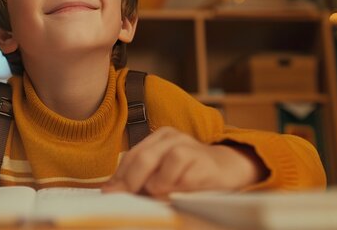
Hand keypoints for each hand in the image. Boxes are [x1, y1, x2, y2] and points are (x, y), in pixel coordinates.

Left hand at [101, 127, 266, 196]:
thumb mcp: (162, 171)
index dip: (119, 176)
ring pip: (163, 162)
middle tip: (124, 198)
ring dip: (156, 184)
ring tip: (158, 193)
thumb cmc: (189, 172)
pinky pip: (183, 177)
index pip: (132, 155)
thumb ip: (140, 178)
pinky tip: (177, 193)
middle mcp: (173, 138)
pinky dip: (175, 188)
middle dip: (130, 181)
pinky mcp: (204, 163)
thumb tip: (111, 190)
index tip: (109, 193)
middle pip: (143, 157)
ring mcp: (190, 147)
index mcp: (160, 137)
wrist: (227, 169)